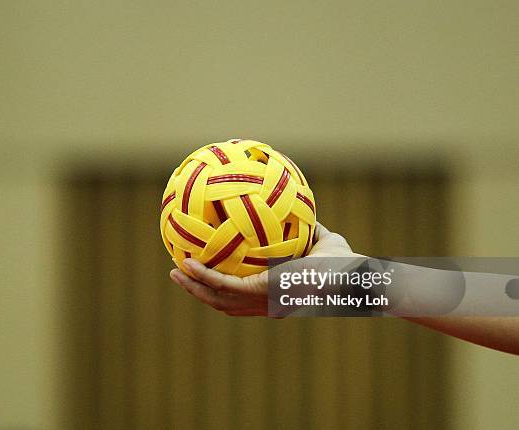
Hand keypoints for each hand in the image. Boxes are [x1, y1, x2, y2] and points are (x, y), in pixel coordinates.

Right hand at [169, 223, 356, 316]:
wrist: (348, 273)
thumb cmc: (342, 262)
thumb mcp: (321, 241)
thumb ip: (305, 230)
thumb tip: (295, 208)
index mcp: (275, 298)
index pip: (241, 298)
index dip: (221, 289)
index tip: (205, 275)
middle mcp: (265, 305)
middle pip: (222, 304)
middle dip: (199, 292)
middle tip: (180, 275)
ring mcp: (260, 302)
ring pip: (216, 300)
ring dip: (194, 288)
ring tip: (174, 272)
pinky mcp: (258, 292)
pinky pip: (223, 285)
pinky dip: (203, 276)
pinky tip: (187, 264)